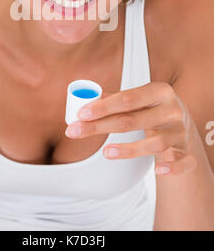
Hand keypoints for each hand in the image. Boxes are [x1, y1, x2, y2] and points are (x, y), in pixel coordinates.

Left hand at [65, 82, 196, 175]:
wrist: (182, 124)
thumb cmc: (152, 109)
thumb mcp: (138, 100)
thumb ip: (114, 99)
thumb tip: (84, 100)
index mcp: (160, 91)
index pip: (129, 98)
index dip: (104, 106)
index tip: (81, 114)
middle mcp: (172, 110)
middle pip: (134, 120)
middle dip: (101, 126)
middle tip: (75, 131)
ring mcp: (180, 132)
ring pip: (156, 143)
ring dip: (130, 150)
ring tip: (105, 152)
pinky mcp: (187, 153)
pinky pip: (183, 162)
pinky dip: (172, 168)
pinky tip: (158, 171)